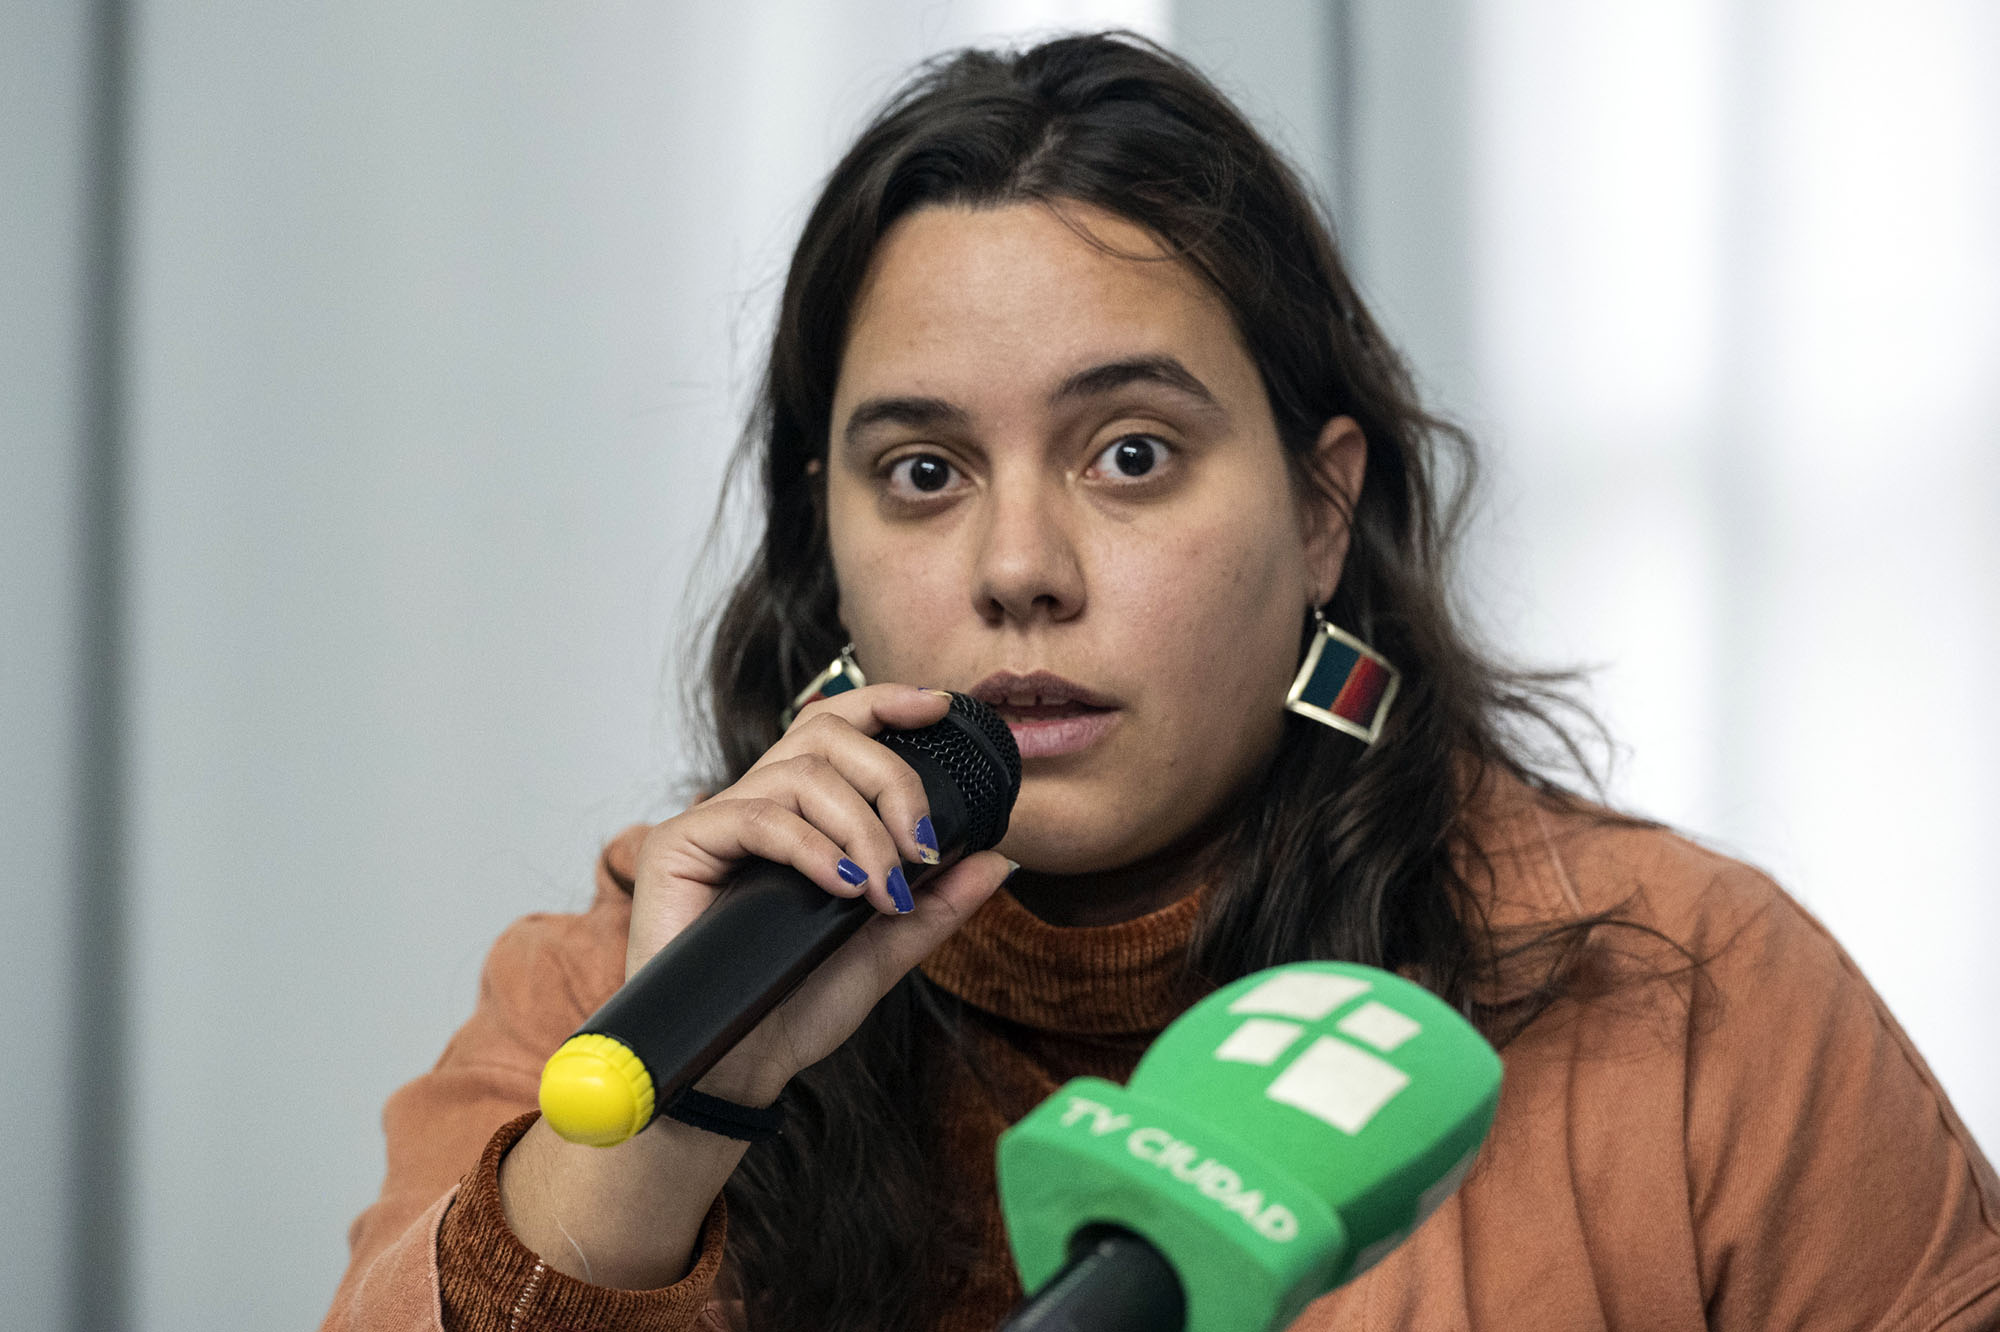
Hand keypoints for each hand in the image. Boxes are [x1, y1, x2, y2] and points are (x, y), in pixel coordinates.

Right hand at [627, 683, 1014, 1102]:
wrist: (735, 1067)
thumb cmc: (793, 1005)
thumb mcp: (885, 950)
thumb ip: (937, 904)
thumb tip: (997, 859)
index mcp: (799, 815)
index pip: (836, 728)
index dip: (885, 703)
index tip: (940, 707)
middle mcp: (755, 805)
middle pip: (825, 735)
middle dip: (890, 779)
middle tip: (919, 847)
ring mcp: (715, 822)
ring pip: (799, 771)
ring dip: (860, 826)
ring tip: (882, 889)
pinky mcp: (679, 846)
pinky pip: (757, 816)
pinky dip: (813, 848)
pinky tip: (844, 887)